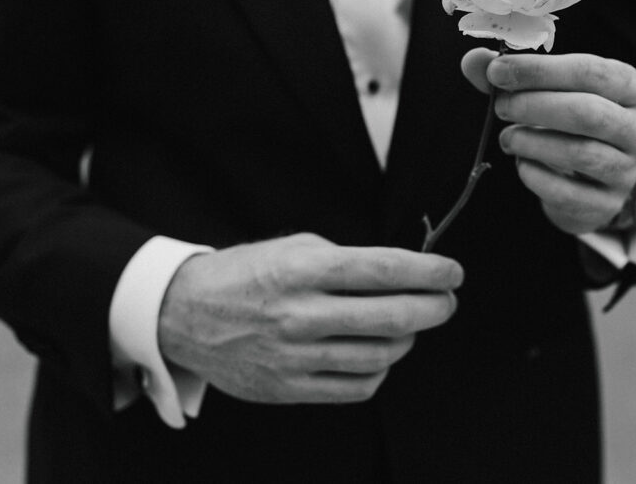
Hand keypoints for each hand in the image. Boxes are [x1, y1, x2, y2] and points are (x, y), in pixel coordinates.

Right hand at [158, 233, 462, 403]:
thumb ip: (343, 260)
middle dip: (433, 308)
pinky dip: (380, 371)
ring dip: (408, 339)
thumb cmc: (244, 274)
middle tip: (447, 301)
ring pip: (380, 356)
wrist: (183, 314)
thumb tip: (400, 273)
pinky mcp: (288, 388)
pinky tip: (380, 355)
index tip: (452, 272)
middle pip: (390, 316)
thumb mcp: (291, 247)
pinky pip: (356, 388)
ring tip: (410, 325)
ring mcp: (294, 356)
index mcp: (301, 269)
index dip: (427, 271)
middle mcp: (299, 314)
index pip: (381, 269)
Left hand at [462, 48, 635, 234]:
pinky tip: (521, 163)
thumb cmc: (569, 122)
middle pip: (588, 113)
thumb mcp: (549, 91)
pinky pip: (567, 192)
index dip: (540, 70)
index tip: (497, 71)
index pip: (590, 72)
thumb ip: (513, 75)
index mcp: (631, 88)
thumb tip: (475, 61)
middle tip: (500, 106)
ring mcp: (627, 170)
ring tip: (507, 137)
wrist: (591, 180)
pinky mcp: (607, 204)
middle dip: (534, 106)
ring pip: (581, 153)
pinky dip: (535, 175)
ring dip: (532, 142)